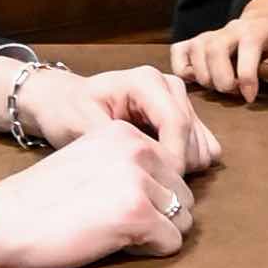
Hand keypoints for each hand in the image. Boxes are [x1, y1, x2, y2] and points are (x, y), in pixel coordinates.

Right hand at [0, 123, 195, 267]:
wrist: (3, 219)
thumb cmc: (40, 200)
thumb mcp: (89, 161)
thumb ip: (127, 165)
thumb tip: (170, 190)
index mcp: (126, 133)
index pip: (172, 170)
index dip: (153, 196)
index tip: (117, 205)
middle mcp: (138, 148)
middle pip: (184, 195)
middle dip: (161, 216)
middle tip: (118, 224)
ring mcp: (139, 181)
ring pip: (183, 220)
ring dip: (157, 234)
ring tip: (116, 233)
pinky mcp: (137, 214)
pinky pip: (172, 243)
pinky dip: (150, 251)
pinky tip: (116, 244)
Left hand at [3, 57, 219, 176]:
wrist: (64, 102)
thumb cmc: (67, 111)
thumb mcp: (81, 125)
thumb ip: (116, 143)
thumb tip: (144, 164)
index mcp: (146, 81)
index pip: (176, 122)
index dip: (172, 158)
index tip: (156, 185)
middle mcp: (168, 85)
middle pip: (191, 134)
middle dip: (176, 166)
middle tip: (146, 185)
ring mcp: (179, 99)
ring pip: (201, 143)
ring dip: (182, 166)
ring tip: (147, 176)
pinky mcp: (185, 115)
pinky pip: (202, 146)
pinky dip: (187, 163)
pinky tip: (159, 169)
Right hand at [172, 0, 267, 102]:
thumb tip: (265, 80)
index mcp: (257, 29)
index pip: (248, 45)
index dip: (247, 75)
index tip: (249, 96)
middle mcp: (231, 28)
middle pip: (214, 48)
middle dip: (221, 78)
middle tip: (231, 92)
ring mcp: (211, 34)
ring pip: (196, 51)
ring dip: (204, 77)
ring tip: (220, 87)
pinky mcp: (197, 41)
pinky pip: (180, 51)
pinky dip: (182, 69)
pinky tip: (197, 79)